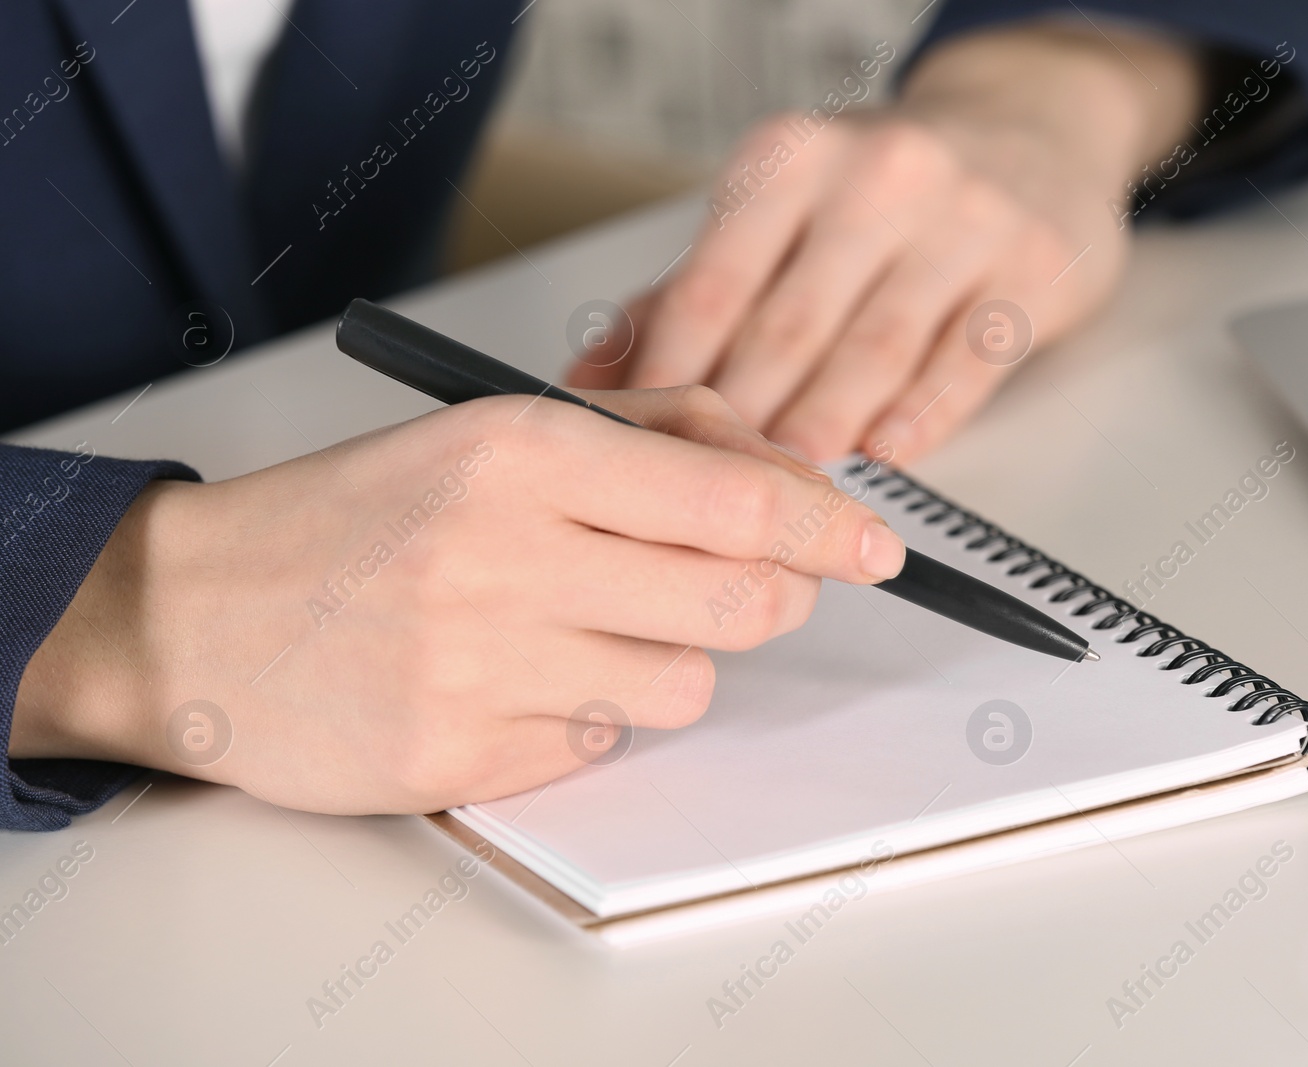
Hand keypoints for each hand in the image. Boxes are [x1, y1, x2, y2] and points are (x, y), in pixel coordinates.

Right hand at [10, 386, 904, 813]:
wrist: (193, 615)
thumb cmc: (355, 517)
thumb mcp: (491, 429)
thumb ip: (650, 432)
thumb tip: (784, 472)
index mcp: (520, 450)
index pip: (735, 496)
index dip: (829, 524)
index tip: (874, 545)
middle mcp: (506, 554)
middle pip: (741, 601)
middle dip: (768, 596)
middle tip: (740, 584)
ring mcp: (482, 667)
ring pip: (685, 687)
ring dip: (665, 660)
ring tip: (582, 627)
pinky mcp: (461, 757)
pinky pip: (602, 748)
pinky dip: (585, 715)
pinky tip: (515, 679)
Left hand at [568, 26, 1200, 463]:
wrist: (1032, 128)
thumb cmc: (885, 190)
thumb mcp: (779, 211)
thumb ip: (683, 296)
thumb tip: (587, 384)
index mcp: (792, 158)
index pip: (711, 284)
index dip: (672, 375)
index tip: (646, 440)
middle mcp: (878, 175)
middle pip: (789, 325)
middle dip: (744, 418)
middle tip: (712, 487)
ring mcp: (963, 218)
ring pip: (876, 347)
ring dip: (825, 424)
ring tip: (790, 483)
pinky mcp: (1031, 268)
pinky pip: (967, 360)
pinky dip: (921, 415)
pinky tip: (888, 453)